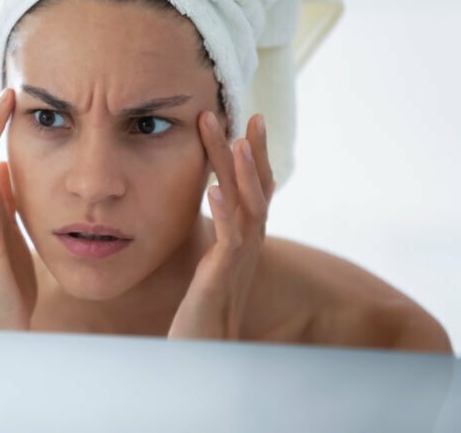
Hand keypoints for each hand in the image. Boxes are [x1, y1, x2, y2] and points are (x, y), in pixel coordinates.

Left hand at [168, 113, 274, 339]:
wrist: (206, 347)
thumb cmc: (205, 305)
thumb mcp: (212, 260)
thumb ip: (217, 233)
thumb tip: (212, 207)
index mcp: (244, 236)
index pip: (255, 187)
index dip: (255, 155)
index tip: (248, 120)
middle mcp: (249, 243)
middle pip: (257, 189)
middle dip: (252, 151)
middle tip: (248, 114)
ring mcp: (239, 259)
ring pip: (249, 208)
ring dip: (242, 173)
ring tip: (236, 140)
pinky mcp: (222, 275)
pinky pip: (229, 239)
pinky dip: (224, 211)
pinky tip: (213, 189)